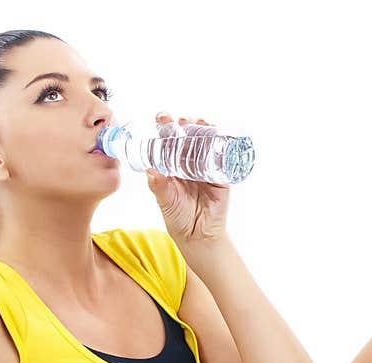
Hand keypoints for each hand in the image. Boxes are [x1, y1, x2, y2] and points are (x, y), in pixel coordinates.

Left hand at [145, 112, 230, 243]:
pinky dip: (221, 144)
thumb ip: (159, 187)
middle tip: (180, 119)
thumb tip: (150, 170)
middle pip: (187, 139)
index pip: (168, 143)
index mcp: (172, 167)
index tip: (161, 117)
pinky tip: (218, 135)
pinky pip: (222, 157)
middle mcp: (188, 164)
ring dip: (203, 130)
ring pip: (205, 144)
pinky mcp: (221, 176)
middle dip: (184, 125)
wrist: (198, 236)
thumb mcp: (165, 202)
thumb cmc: (178, 218)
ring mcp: (206, 168)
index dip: (165, 129)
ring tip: (199, 122)